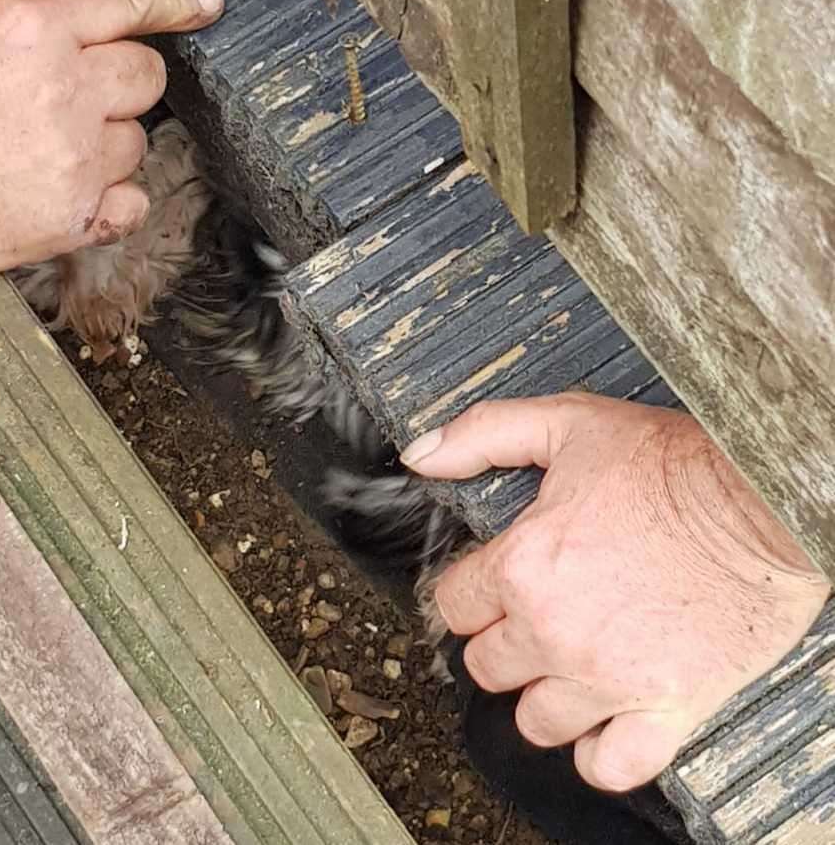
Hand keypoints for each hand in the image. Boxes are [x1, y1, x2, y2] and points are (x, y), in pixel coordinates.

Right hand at [0, 0, 222, 274]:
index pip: (131, 3)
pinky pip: (133, 204)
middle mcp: (68, 90)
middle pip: (147, 77)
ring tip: (48, 149)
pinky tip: (77, 188)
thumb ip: (31, 0)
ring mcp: (75, 158)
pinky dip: (115, 198)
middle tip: (75, 96)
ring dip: (107, 141)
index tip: (203, 5)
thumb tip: (84, 10)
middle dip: (120, 81)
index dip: (176, 3)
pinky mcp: (73, 216)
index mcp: (39, 28)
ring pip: (138, 142)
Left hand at [402, 393, 829, 791]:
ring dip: (545, 697)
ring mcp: (609, 676)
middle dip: (502, 645)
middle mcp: (554, 629)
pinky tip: (606, 721)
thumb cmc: (676, 465)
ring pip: (537, 721)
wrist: (768, 502)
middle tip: (535, 622)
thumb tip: (421, 455)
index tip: (492, 589)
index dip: (470, 596)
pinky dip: (601, 752)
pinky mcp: (667, 708)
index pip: (454, 607)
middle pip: (487, 668)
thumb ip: (483, 435)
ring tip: (569, 667)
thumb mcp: (569, 424)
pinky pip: (610, 765)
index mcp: (524, 564)